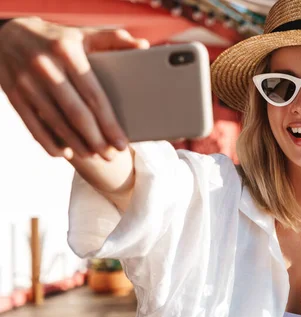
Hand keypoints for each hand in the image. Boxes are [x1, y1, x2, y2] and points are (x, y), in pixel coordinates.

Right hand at [0, 18, 148, 160]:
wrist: (7, 33)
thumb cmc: (57, 38)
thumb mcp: (84, 33)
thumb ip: (115, 39)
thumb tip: (143, 45)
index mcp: (67, 52)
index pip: (94, 96)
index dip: (109, 123)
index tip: (122, 143)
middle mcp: (45, 67)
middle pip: (76, 114)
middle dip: (96, 140)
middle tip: (110, 155)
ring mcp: (26, 82)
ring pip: (56, 123)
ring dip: (77, 144)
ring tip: (94, 155)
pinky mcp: (12, 94)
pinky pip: (32, 125)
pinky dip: (49, 143)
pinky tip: (65, 153)